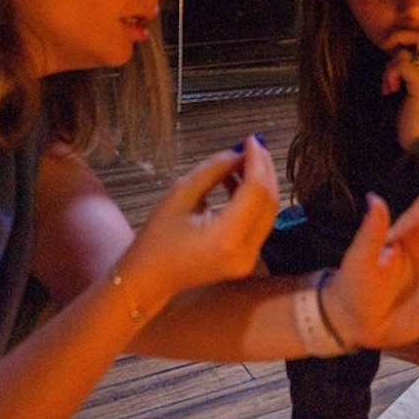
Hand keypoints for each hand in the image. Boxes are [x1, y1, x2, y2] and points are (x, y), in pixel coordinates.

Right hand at [117, 135, 279, 311]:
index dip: (257, 162)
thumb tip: (240, 151)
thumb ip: (213, 170)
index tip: (252, 139)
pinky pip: (259, 222)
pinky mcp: (248, 259)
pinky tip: (236, 181)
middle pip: (269, 202)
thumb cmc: (157, 238)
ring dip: (260, 184)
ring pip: (268, 212)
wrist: (149, 279)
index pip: (255, 192)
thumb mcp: (180, 194)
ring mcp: (249, 259)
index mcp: (226, 237)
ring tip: (243, 159)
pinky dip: (253, 200)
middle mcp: (245, 252)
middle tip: (254, 145)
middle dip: (264, 170)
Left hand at [380, 32, 418, 148]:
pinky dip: (390, 75)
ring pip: (405, 53)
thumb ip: (416, 69)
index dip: (416, 38)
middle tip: (389, 57)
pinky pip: (402, 65)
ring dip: (390, 67)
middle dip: (400, 41)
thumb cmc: (417, 117)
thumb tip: (398, 50)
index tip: (402, 53)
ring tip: (390, 84)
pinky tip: (390, 89)